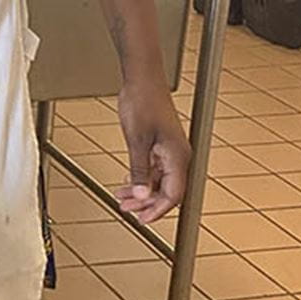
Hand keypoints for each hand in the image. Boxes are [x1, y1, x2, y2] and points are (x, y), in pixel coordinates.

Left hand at [115, 79, 189, 223]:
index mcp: (178, 157)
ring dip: (141, 193)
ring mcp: (170, 151)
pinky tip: (128, 184)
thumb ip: (139, 171)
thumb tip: (141, 196)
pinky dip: (141, 179)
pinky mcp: (161, 145)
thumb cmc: (143, 102)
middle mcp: (178, 156)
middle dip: (147, 204)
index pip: (173, 195)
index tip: (142, 220)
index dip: (157, 210)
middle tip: (127, 210)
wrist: (142, 80)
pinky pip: (154, 170)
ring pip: (159, 182)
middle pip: (168, 191)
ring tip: (122, 199)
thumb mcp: (137, 141)